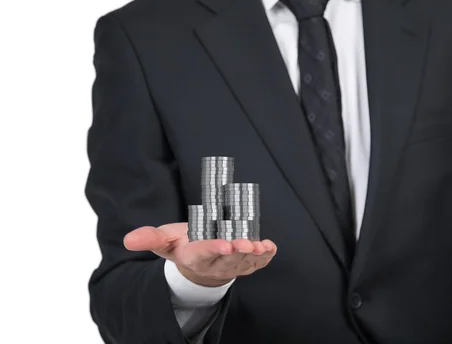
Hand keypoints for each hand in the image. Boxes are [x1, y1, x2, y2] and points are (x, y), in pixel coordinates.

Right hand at [123, 223, 276, 286]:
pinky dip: (266, 256)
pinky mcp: (246, 264)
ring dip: (254, 254)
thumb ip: (150, 239)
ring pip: (244, 261)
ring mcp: (232, 265)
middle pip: (228, 258)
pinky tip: (270, 247)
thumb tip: (129, 239)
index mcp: (195, 256)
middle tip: (246, 243)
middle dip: (238, 250)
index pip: (204, 253)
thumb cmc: (184, 246)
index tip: (224, 243)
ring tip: (261, 246)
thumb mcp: (165, 241)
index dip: (214, 248)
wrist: (200, 265)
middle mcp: (216, 263)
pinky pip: (258, 263)